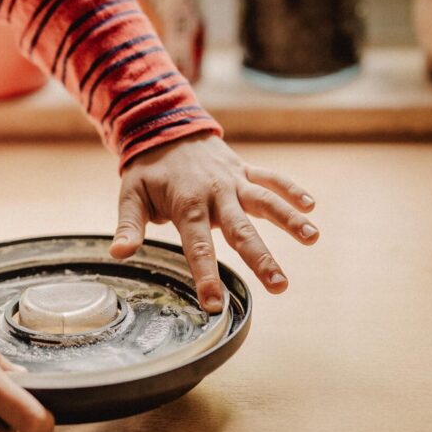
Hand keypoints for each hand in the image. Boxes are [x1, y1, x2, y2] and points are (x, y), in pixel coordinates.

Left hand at [111, 133, 318, 311]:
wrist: (165, 127)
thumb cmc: (148, 170)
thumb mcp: (131, 195)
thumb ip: (129, 226)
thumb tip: (119, 253)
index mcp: (186, 204)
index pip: (198, 246)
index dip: (205, 276)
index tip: (214, 304)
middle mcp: (215, 193)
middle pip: (241, 230)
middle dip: (261, 258)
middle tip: (280, 286)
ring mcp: (233, 181)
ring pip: (265, 202)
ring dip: (289, 219)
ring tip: (312, 238)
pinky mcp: (245, 171)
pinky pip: (272, 179)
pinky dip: (291, 189)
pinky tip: (312, 206)